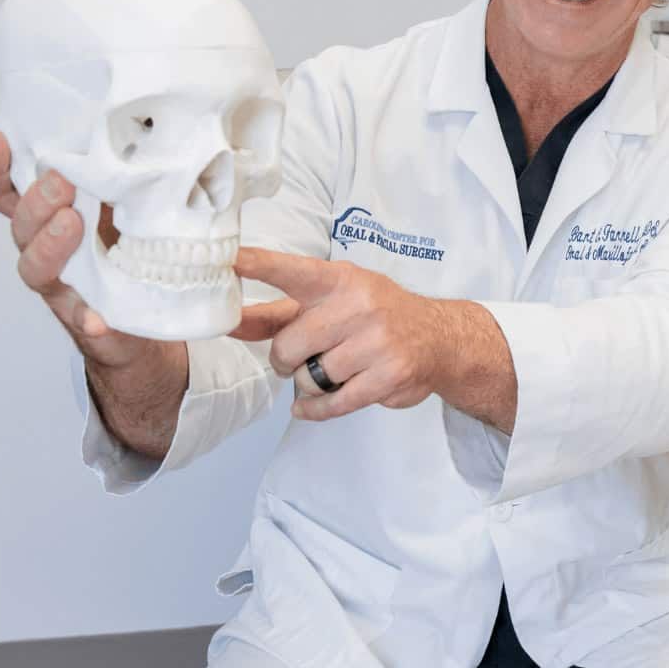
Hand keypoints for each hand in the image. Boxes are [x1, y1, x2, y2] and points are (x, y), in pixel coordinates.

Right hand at [0, 129, 162, 366]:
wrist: (150, 311)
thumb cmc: (129, 244)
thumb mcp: (124, 197)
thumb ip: (117, 170)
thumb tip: (138, 123)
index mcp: (48, 214)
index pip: (6, 190)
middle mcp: (45, 247)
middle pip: (21, 225)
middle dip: (35, 200)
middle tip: (59, 181)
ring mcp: (62, 283)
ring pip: (37, 266)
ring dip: (49, 244)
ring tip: (71, 223)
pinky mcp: (86, 316)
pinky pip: (80, 318)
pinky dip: (85, 317)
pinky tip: (95, 318)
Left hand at [231, 247, 460, 421]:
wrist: (439, 337)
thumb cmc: (375, 316)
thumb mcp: (331, 303)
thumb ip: (278, 314)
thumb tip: (231, 323)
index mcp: (340, 280)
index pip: (293, 271)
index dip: (259, 265)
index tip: (229, 258)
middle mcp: (360, 305)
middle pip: (290, 345)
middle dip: (286, 360)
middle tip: (300, 357)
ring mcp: (377, 342)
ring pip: (310, 378)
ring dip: (310, 383)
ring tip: (329, 371)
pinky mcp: (389, 376)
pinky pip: (333, 403)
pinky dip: (315, 409)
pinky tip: (310, 405)